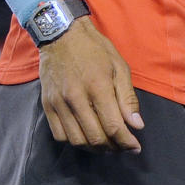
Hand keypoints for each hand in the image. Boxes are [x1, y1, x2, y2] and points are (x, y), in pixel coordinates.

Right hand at [38, 18, 143, 151]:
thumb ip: (127, 98)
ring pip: (77, 140)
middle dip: (113, 148)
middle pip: (95, 137)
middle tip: (123, 146)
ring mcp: (59, 103)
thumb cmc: (95, 49)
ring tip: (107, 144)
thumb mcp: (119, 66)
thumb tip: (137, 125)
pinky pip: (60, 135)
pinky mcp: (47, 105)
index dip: (126, 142)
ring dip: (95, 148)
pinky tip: (86, 136)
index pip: (113, 125)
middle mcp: (76, 97)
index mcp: (98, 86)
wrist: (61, 35)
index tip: (135, 147)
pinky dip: (75, 141)